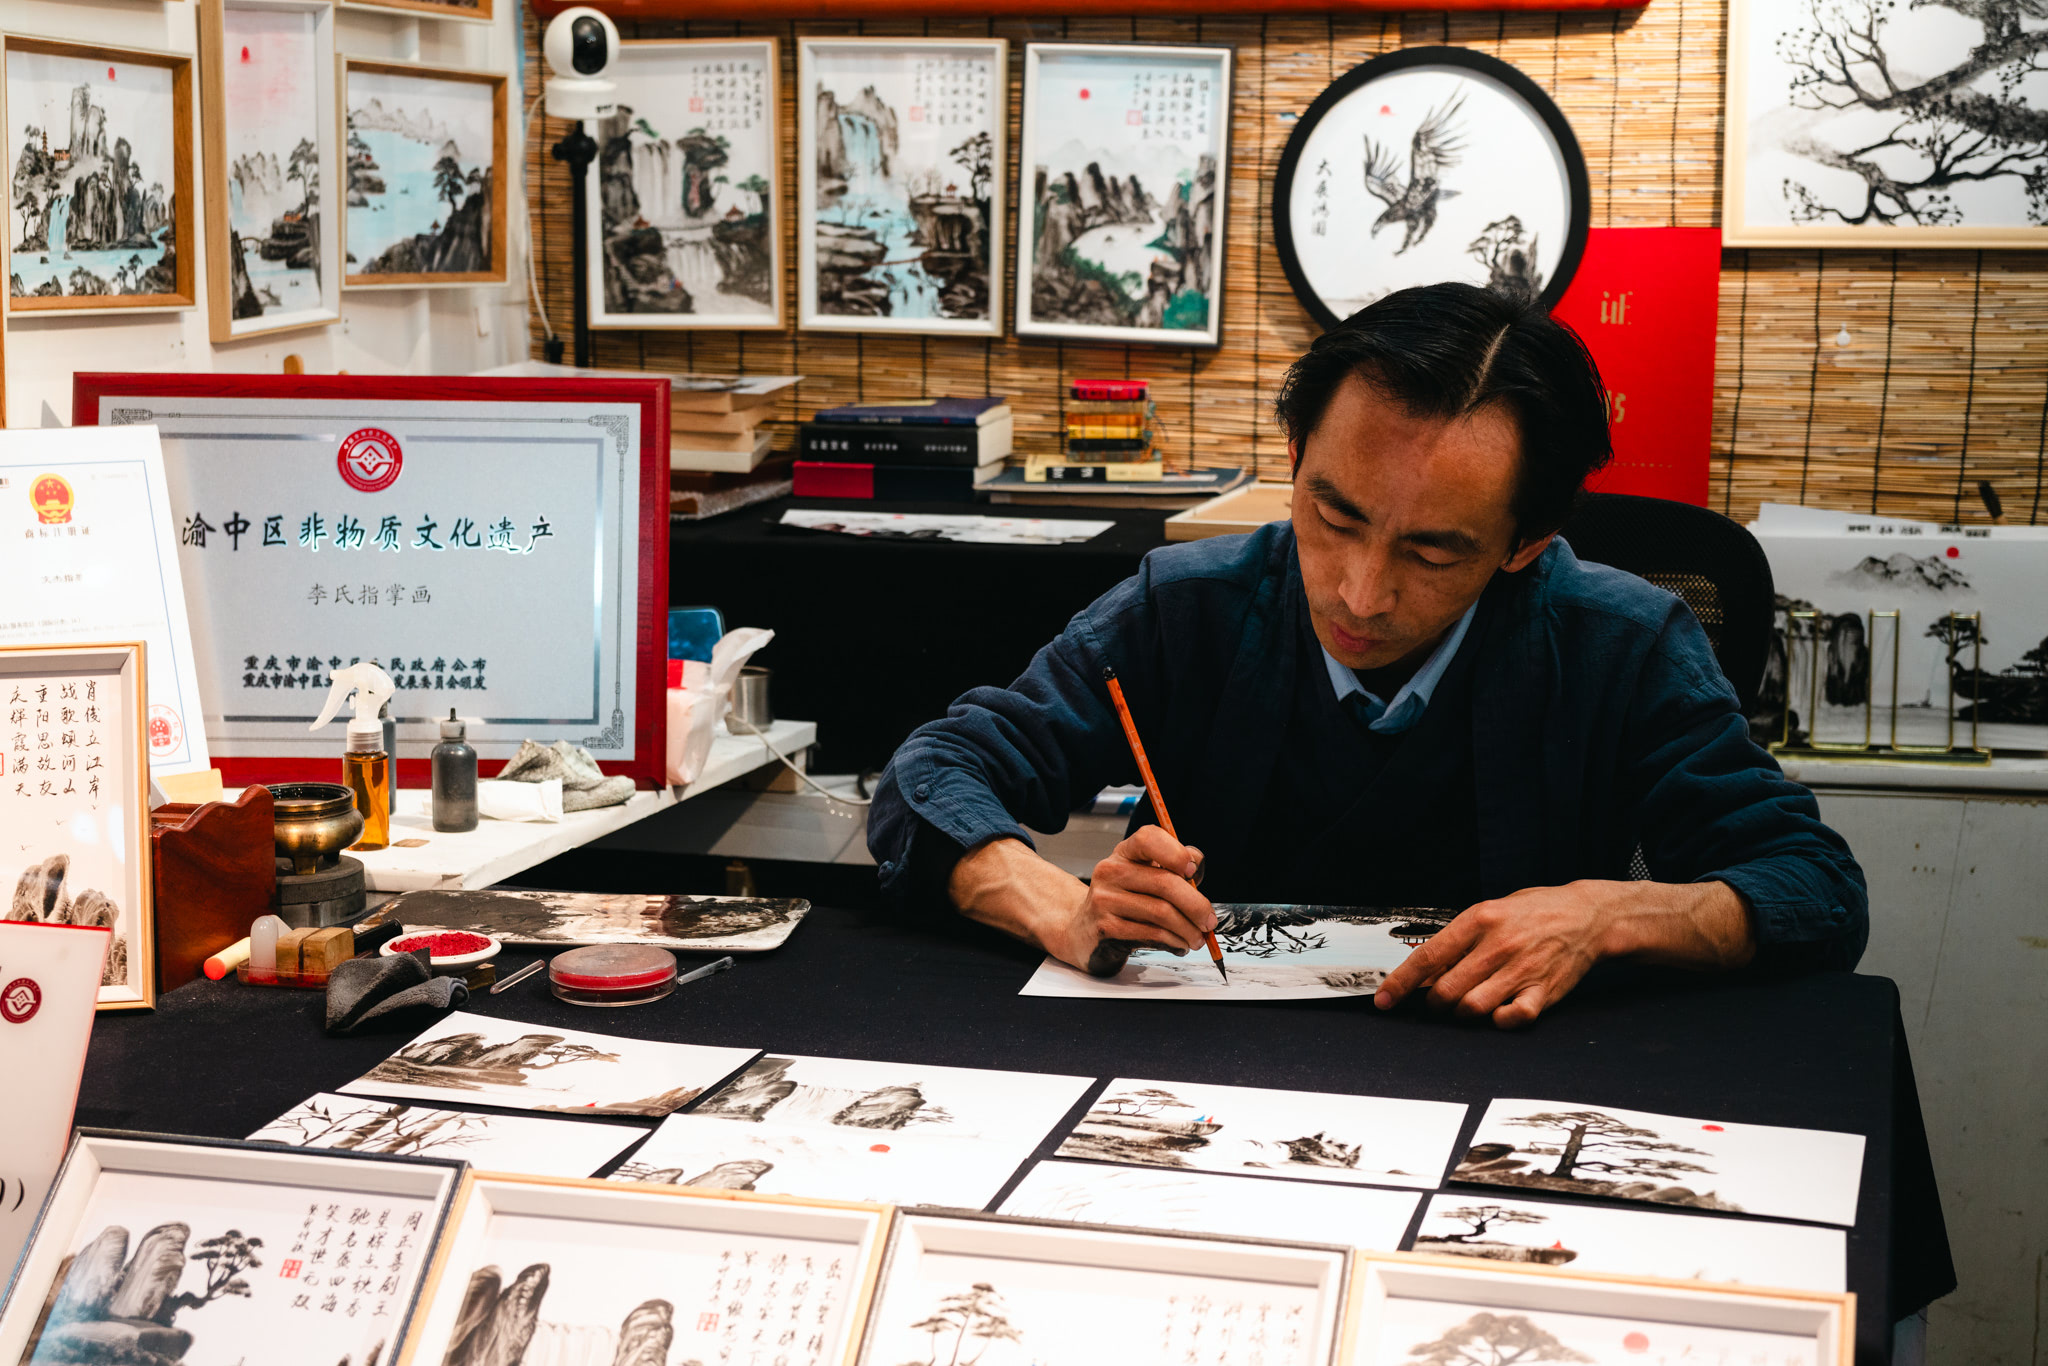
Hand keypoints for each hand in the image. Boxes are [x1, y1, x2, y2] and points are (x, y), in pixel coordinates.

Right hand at [1073, 824, 1215, 962]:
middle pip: (1164, 883)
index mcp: (1125, 853)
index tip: (1192, 871)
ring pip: (1162, 913)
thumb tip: (1197, 865)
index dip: (1175, 852)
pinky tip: (1178, 944)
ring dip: (1188, 929)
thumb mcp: (1148, 878)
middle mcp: (1110, 871)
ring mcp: (1105, 900)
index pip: (1148, 839)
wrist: (1085, 931)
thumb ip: (1175, 868)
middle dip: (1196, 905)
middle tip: (1210, 921)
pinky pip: (1152, 935)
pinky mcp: (1106, 928)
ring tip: (1197, 938)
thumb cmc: (1126, 903)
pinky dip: (1174, 942)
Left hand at [1373, 880, 1754, 1028]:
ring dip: (1463, 1015)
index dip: (1400, 984)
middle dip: (1433, 1005)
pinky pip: (1512, 1019)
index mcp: (1478, 920)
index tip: (1384, 1001)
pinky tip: (1500, 1012)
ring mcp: (1521, 970)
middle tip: (1438, 1003)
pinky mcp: (1544, 991)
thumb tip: (1423, 968)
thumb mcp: (1491, 910)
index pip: (1427, 958)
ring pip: (1472, 1009)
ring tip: (1469, 1005)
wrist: (1589, 915)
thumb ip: (1459, 938)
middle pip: (1445, 992)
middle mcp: (1497, 946)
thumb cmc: (1534, 912)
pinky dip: (1499, 1022)